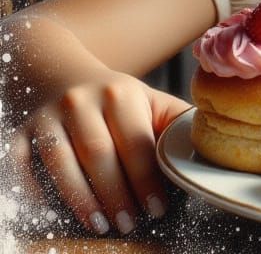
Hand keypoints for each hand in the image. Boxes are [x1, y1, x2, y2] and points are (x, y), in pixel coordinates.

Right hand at [11, 70, 189, 234]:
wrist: (58, 72)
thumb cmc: (113, 98)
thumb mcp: (147, 100)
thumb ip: (174, 122)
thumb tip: (204, 152)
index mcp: (120, 94)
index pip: (137, 141)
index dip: (147, 179)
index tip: (157, 209)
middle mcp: (82, 101)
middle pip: (100, 154)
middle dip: (116, 195)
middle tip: (129, 225)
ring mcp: (48, 116)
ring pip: (62, 161)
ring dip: (81, 198)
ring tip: (101, 225)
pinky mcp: (20, 132)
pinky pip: (22, 165)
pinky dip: (35, 190)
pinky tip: (54, 212)